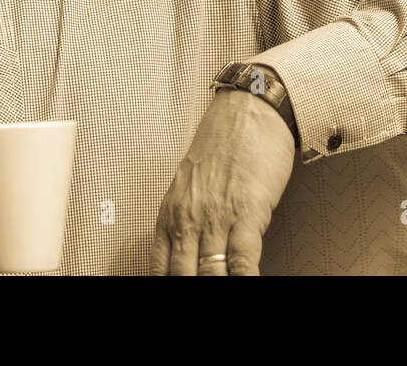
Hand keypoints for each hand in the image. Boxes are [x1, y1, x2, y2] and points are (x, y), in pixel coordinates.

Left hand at [151, 87, 295, 275]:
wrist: (247, 111)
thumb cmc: (223, 143)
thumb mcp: (191, 184)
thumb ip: (186, 219)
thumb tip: (190, 255)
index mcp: (171, 213)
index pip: (159, 269)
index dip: (168, 285)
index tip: (176, 288)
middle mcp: (189, 218)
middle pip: (182, 276)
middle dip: (191, 289)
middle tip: (199, 294)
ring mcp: (217, 216)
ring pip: (209, 273)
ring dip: (216, 286)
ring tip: (222, 292)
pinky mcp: (246, 212)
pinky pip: (241, 259)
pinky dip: (243, 278)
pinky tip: (245, 283)